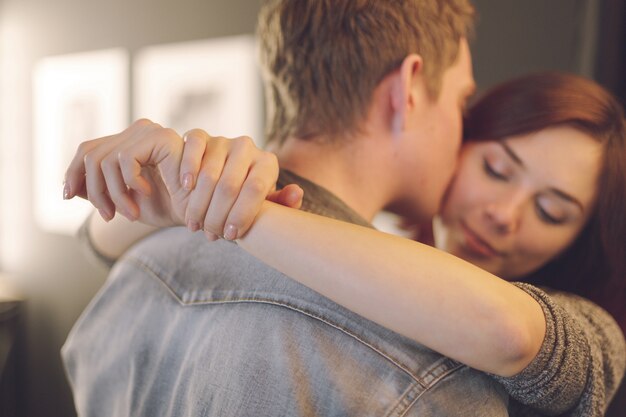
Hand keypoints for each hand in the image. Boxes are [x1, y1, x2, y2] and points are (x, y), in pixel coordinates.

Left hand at [63, 119, 188, 226]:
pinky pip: (124, 158)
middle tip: (109, 215)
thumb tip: (68, 187)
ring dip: (114, 194)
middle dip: (95, 191)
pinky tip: (146, 193)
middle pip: (91, 154)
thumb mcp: (127, 202)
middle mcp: (140, 132)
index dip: (73, 172)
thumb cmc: (171, 208)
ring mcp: (151, 132)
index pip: (88, 150)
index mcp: (132, 142)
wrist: (202, 213)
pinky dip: (130, 182)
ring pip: (104, 160)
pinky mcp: (161, 137)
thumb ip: (101, 192)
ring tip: (132, 212)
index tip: (69, 196)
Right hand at [178, 130, 302, 240]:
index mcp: (267, 163)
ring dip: (199, 204)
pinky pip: (194, 147)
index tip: (232, 235)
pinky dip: (188, 168)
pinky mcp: (199, 136)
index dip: (242, 214)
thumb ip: (282, 204)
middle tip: (211, 234)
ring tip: (196, 224)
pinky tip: (186, 188)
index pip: (255, 189)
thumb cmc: (244, 200)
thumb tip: (296, 192)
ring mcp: (222, 140)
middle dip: (218, 215)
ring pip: (209, 173)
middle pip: (230, 185)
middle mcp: (247, 147)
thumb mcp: (265, 205)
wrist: (216, 185)